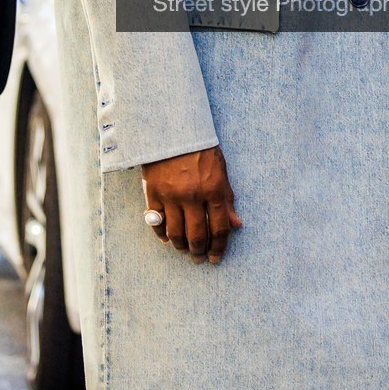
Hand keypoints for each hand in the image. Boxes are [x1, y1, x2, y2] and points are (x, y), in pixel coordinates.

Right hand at [141, 146, 241, 263]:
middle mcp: (193, 195)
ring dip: (181, 246)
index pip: (219, 228)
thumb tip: (236, 224)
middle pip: (197, 235)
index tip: (216, 258)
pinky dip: (161, 234)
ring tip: (184, 250)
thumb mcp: (221, 171)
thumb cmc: (200, 150)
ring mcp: (171, 195)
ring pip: (176, 233)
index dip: (219, 247)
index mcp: (213, 189)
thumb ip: (227, 199)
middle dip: (199, 252)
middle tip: (199, 258)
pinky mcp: (152, 193)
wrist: (172, 130)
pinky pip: (156, 222)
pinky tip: (166, 238)